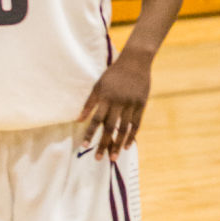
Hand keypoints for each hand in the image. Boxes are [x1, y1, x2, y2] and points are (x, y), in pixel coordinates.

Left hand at [78, 44, 151, 158]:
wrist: (136, 61)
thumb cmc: (114, 73)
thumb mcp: (99, 85)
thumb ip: (89, 103)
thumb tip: (78, 120)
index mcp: (106, 97)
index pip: (96, 119)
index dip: (90, 133)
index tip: (84, 146)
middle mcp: (118, 102)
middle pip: (109, 128)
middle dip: (104, 144)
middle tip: (99, 159)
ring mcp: (131, 104)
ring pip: (123, 128)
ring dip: (118, 144)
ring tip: (113, 157)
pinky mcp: (141, 104)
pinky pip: (136, 123)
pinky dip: (132, 135)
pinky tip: (128, 145)